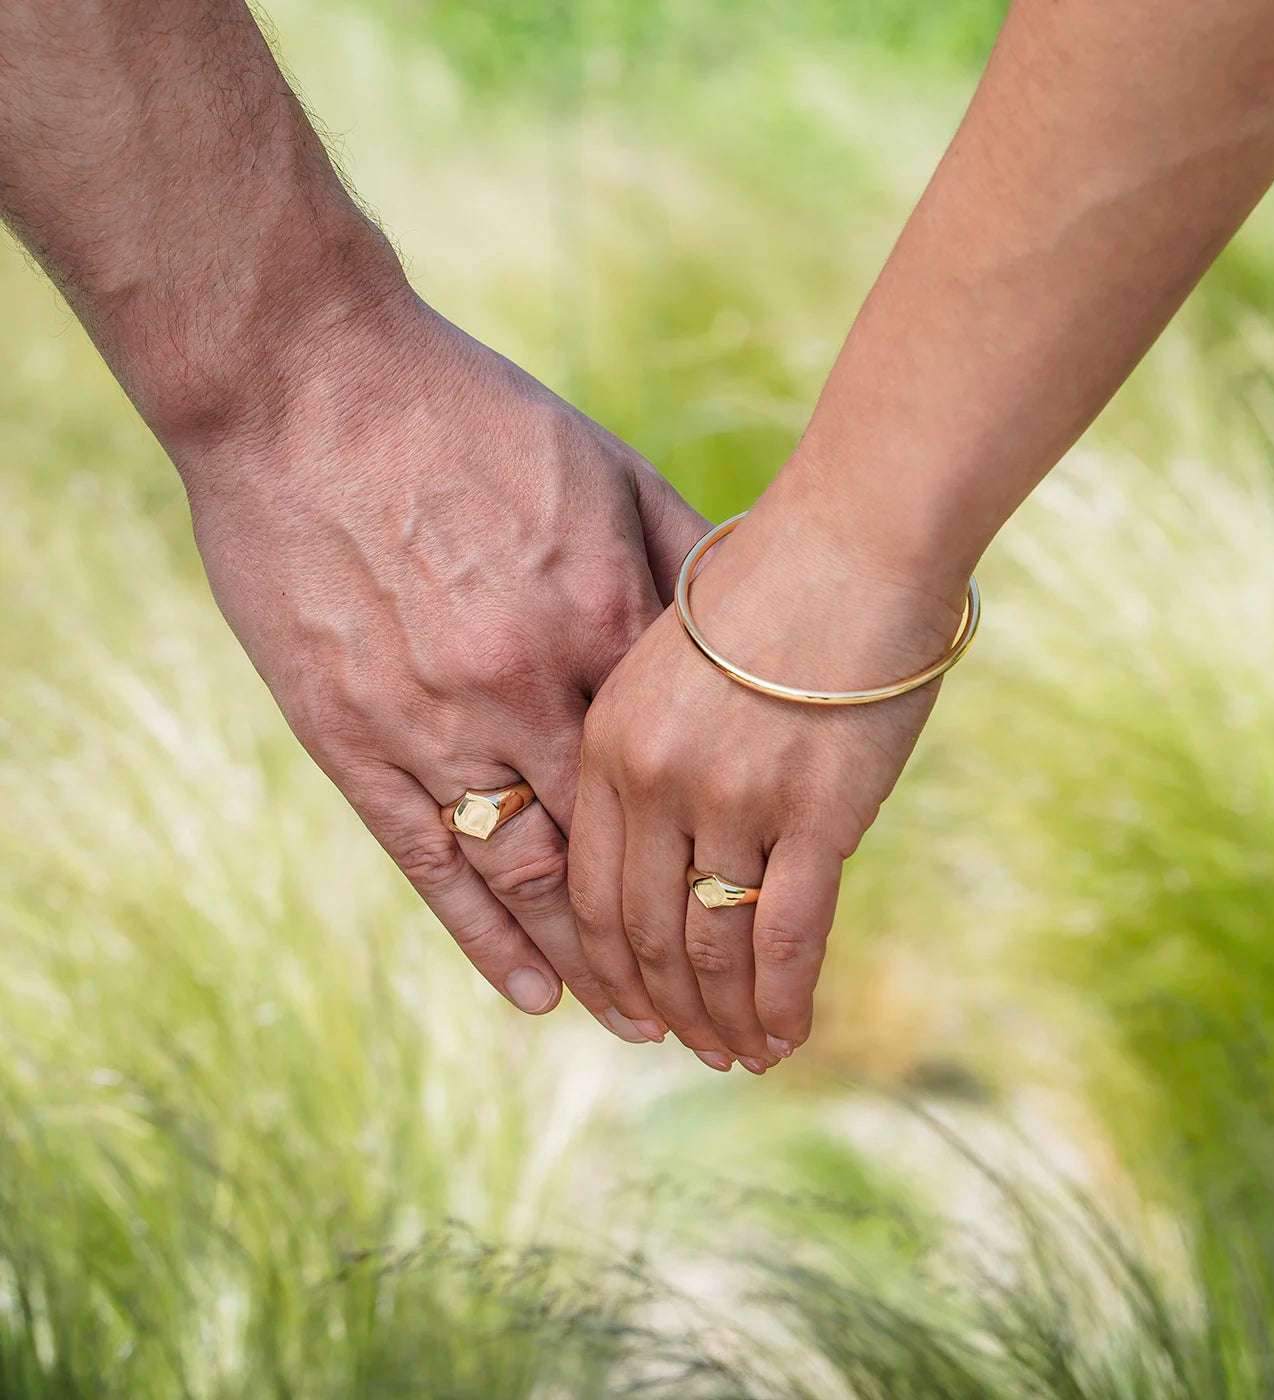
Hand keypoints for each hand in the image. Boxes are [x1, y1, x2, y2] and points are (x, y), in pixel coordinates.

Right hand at [172, 289, 705, 1038]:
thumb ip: (680, 550)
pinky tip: (533, 992)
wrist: (307, 379)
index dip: (727, 841)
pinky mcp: (350, 735)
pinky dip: (482, 934)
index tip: (765, 897)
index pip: (684, 764)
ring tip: (640, 1022)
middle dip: (668, 930)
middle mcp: (526, 682)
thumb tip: (756, 607)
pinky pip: (429, 859)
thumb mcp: (603, 465)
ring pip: (528, 871)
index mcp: (600, 614)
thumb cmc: (469, 414)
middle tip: (716, 1004)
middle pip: (616, 841)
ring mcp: (433, 716)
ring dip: (589, 956)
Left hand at [569, 479, 969, 1071]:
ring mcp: (732, 801)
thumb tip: (668, 831)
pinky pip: (789, 936)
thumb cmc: (773, 587)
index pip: (589, 889)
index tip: (628, 1004)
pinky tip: (788, 1036)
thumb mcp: (672, 657)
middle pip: (642, 933)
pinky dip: (785, 999)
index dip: (606, 964)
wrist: (854, 538)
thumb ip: (651, 744)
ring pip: (712, 947)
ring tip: (740, 1056)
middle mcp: (655, 782)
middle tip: (687, 1048)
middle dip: (664, 1007)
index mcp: (608, 741)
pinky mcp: (815, 813)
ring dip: (724, 1017)